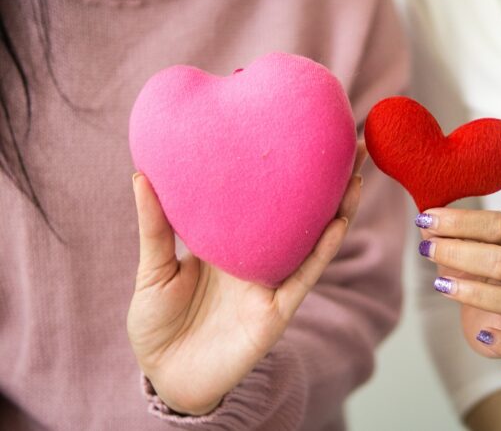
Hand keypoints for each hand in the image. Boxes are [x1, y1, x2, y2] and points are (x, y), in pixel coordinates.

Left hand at [127, 142, 367, 415]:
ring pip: (315, 240)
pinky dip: (323, 250)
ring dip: (338, 208)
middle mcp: (259, 256)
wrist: (166, 374)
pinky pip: (305, 276)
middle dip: (325, 181)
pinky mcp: (279, 309)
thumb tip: (140, 173)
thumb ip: (155, 226)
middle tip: (344, 142)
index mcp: (233, 242)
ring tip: (355, 174)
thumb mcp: (153, 268)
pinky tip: (338, 221)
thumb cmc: (157, 322)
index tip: (295, 132)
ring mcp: (273, 281)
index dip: (281, 171)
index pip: (263, 201)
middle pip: (300, 214)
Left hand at [417, 208, 500, 361]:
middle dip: (460, 254)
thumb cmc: (479, 271)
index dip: (460, 222)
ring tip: (441, 286)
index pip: (499, 224)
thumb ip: (444, 232)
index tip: (426, 219)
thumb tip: (424, 219)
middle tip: (426, 249)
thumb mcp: (462, 246)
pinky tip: (482, 335)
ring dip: (477, 294)